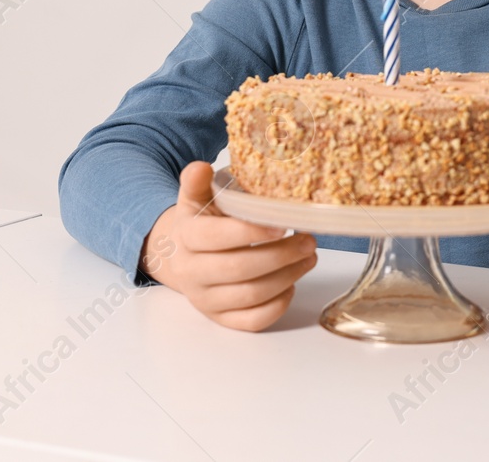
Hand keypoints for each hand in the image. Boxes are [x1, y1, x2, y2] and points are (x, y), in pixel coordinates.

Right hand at [140, 161, 317, 331]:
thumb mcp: (194, 198)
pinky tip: (291, 285)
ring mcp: (206, 299)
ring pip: (250, 295)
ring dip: (287, 277)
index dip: (251, 232)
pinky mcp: (220, 318)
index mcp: (186, 237)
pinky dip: (277, 305)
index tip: (282, 225)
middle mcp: (192, 272)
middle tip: (309, 241)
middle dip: (280, 256)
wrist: (179, 256)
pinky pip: (252, 321)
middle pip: (239, 269)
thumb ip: (197, 181)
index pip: (217, 237)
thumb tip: (201, 167)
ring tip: (308, 257)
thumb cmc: (199, 223)